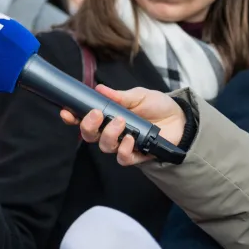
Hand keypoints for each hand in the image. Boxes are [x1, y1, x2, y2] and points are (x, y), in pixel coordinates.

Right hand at [60, 85, 185, 165]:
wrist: (180, 119)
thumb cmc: (157, 106)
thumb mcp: (139, 95)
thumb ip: (120, 96)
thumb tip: (100, 89)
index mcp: (107, 115)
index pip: (82, 119)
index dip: (71, 117)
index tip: (67, 112)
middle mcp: (111, 131)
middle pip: (89, 135)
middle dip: (88, 126)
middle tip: (97, 114)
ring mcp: (122, 144)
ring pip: (104, 147)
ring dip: (109, 135)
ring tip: (122, 122)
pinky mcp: (137, 155)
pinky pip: (124, 159)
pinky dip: (124, 149)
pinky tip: (131, 139)